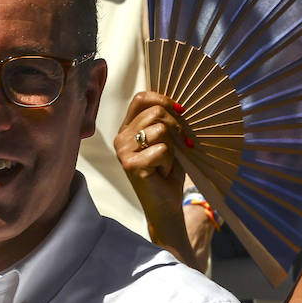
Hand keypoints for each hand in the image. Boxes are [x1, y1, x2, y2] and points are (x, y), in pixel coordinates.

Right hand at [117, 91, 189, 225]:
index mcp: (128, 128)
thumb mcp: (166, 140)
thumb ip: (164, 121)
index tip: (180, 111)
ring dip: (172, 148)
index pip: (141, 99)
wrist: (165, 204)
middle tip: (179, 145)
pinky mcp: (131, 164)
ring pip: (160, 129)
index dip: (163, 99)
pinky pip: (162, 149)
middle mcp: (121, 137)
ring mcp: (123, 151)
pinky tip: (162, 172)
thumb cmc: (167, 172)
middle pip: (155, 112)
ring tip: (166, 162)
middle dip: (175, 127)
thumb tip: (178, 106)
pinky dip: (169, 161)